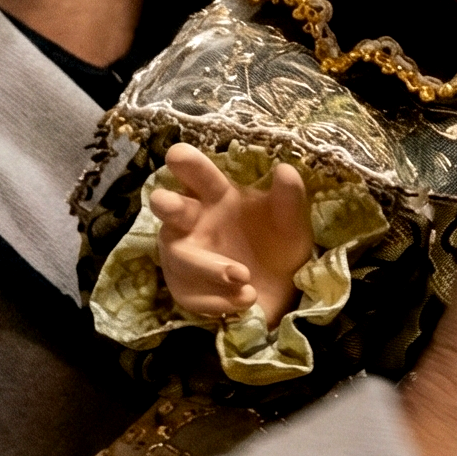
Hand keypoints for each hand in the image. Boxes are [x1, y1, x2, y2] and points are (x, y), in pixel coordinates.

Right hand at [150, 145, 313, 329]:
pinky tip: (245, 300)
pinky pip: (191, 294)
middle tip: (174, 207)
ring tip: (245, 277)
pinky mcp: (185, 289)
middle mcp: (192, 220)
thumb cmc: (279, 244)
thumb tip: (286, 170)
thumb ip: (289, 198)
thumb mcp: (290, 222)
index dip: (185, 163)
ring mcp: (184, 255)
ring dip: (210, 268)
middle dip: (166, 204)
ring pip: (180, 256)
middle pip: (165, 206)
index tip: (178, 156)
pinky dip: (219, 300)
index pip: (196, 173)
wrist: (283, 293)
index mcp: (216, 195)